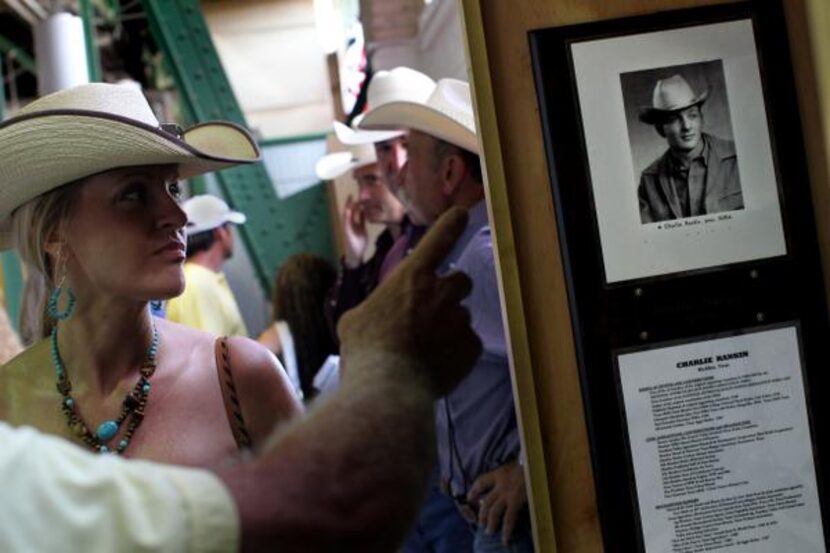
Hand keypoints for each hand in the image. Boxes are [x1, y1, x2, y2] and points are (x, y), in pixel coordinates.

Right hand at [338, 207, 481, 396]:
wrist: (387, 388)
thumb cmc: (365, 350)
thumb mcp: (354, 321)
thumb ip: (374, 309)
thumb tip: (372, 317)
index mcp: (412, 278)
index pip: (438, 240)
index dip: (450, 226)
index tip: (461, 214)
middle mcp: (441, 293)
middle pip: (460, 281)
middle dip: (449, 293)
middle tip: (431, 314)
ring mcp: (459, 320)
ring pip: (461, 316)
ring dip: (449, 326)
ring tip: (426, 350)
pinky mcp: (472, 347)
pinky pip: (468, 344)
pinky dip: (456, 353)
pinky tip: (436, 366)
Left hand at [467, 462, 526, 545]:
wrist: (535, 464)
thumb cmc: (527, 466)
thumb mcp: (513, 467)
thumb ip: (505, 477)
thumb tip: (500, 489)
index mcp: (498, 474)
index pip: (481, 481)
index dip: (474, 490)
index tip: (469, 498)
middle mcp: (499, 485)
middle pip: (485, 501)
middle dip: (482, 514)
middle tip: (481, 523)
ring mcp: (506, 494)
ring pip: (493, 512)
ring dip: (490, 524)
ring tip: (489, 532)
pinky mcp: (515, 501)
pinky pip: (508, 519)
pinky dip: (506, 530)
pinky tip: (505, 538)